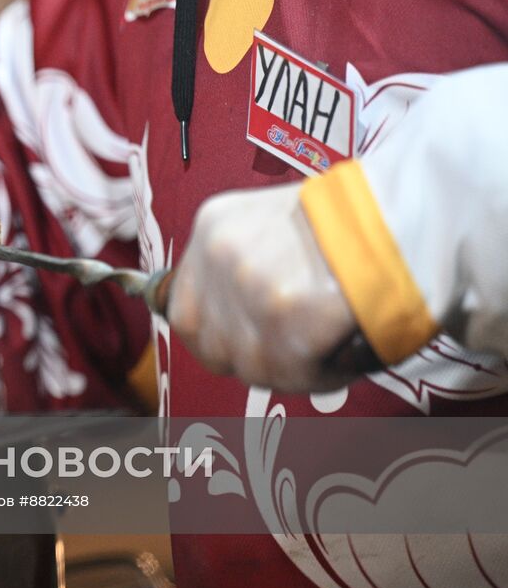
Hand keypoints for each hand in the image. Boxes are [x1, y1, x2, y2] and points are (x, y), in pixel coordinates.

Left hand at [166, 180, 359, 391]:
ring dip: (292, 370)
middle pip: (213, 346)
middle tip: (291, 355)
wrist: (406, 213)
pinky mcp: (289, 319)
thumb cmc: (349, 222)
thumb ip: (241, 267)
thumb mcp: (271, 224)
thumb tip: (231, 322)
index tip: (244, 346)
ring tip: (328, 350)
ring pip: (254, 367)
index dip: (214, 339)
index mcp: (211, 226)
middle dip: (251, 360)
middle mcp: (219, 254)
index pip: (183, 312)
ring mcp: (250, 287)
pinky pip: (293, 374)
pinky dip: (322, 374)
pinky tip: (344, 354)